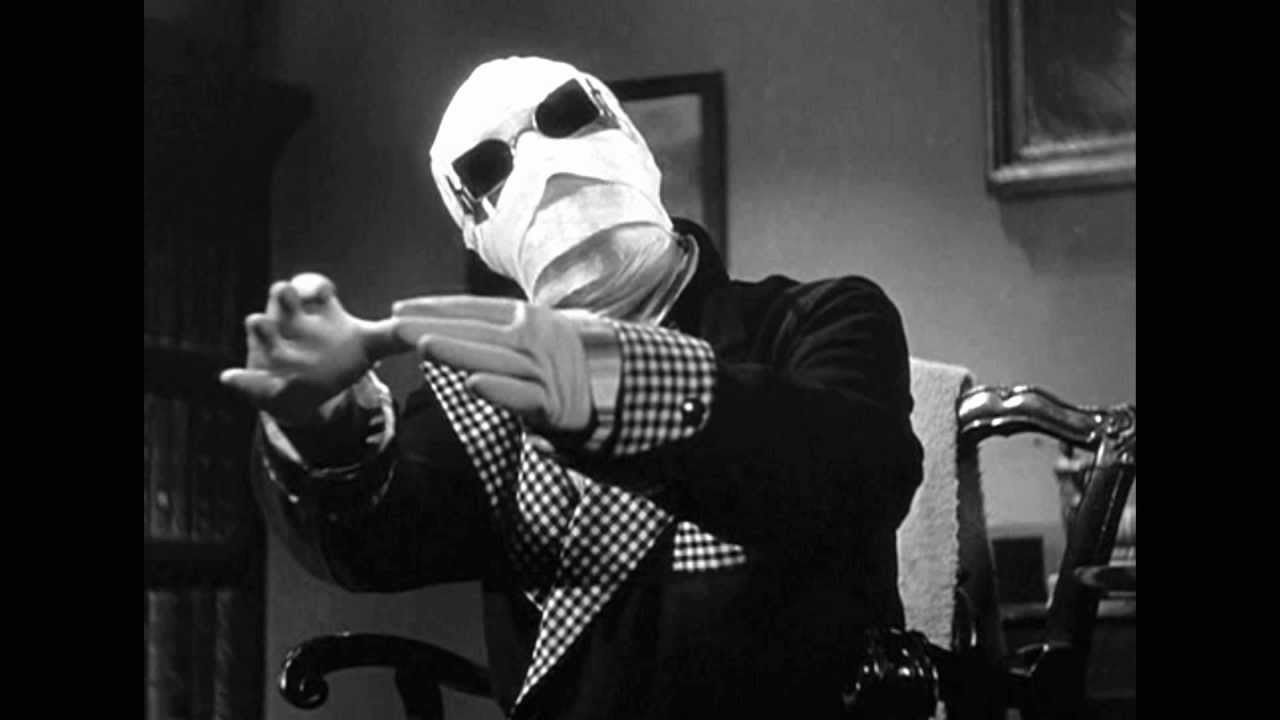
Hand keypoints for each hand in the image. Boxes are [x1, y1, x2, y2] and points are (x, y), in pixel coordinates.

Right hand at [220, 273, 408, 425]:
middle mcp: (290, 322)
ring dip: (262, 328)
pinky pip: (245, 378)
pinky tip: (231, 377)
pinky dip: (240, 379)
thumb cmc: (337, 357)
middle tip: (287, 293)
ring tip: (260, 323)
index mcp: (314, 310)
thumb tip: (427, 328)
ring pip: (261, 330)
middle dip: (284, 295)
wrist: (309, 393)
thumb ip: (396, 336)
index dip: (315, 286)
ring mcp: (273, 349)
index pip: (311, 286)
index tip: (326, 293)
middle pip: (282, 297)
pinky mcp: (260, 379)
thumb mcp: (368, 345)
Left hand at [392, 296, 593, 433]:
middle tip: (396, 323)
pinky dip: (500, 391)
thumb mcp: (540, 335)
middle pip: (478, 330)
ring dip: (459, 352)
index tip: (401, 308)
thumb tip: (459, 323)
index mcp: (529, 317)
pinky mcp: (554, 403)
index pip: (476, 309)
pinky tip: (473, 385)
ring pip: (495, 359)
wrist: (621, 391)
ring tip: (422, 346)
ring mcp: (545, 370)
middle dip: (434, 325)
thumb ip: (505, 328)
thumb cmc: (570, 364)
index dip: (437, 307)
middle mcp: (536, 337)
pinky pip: (523, 397)